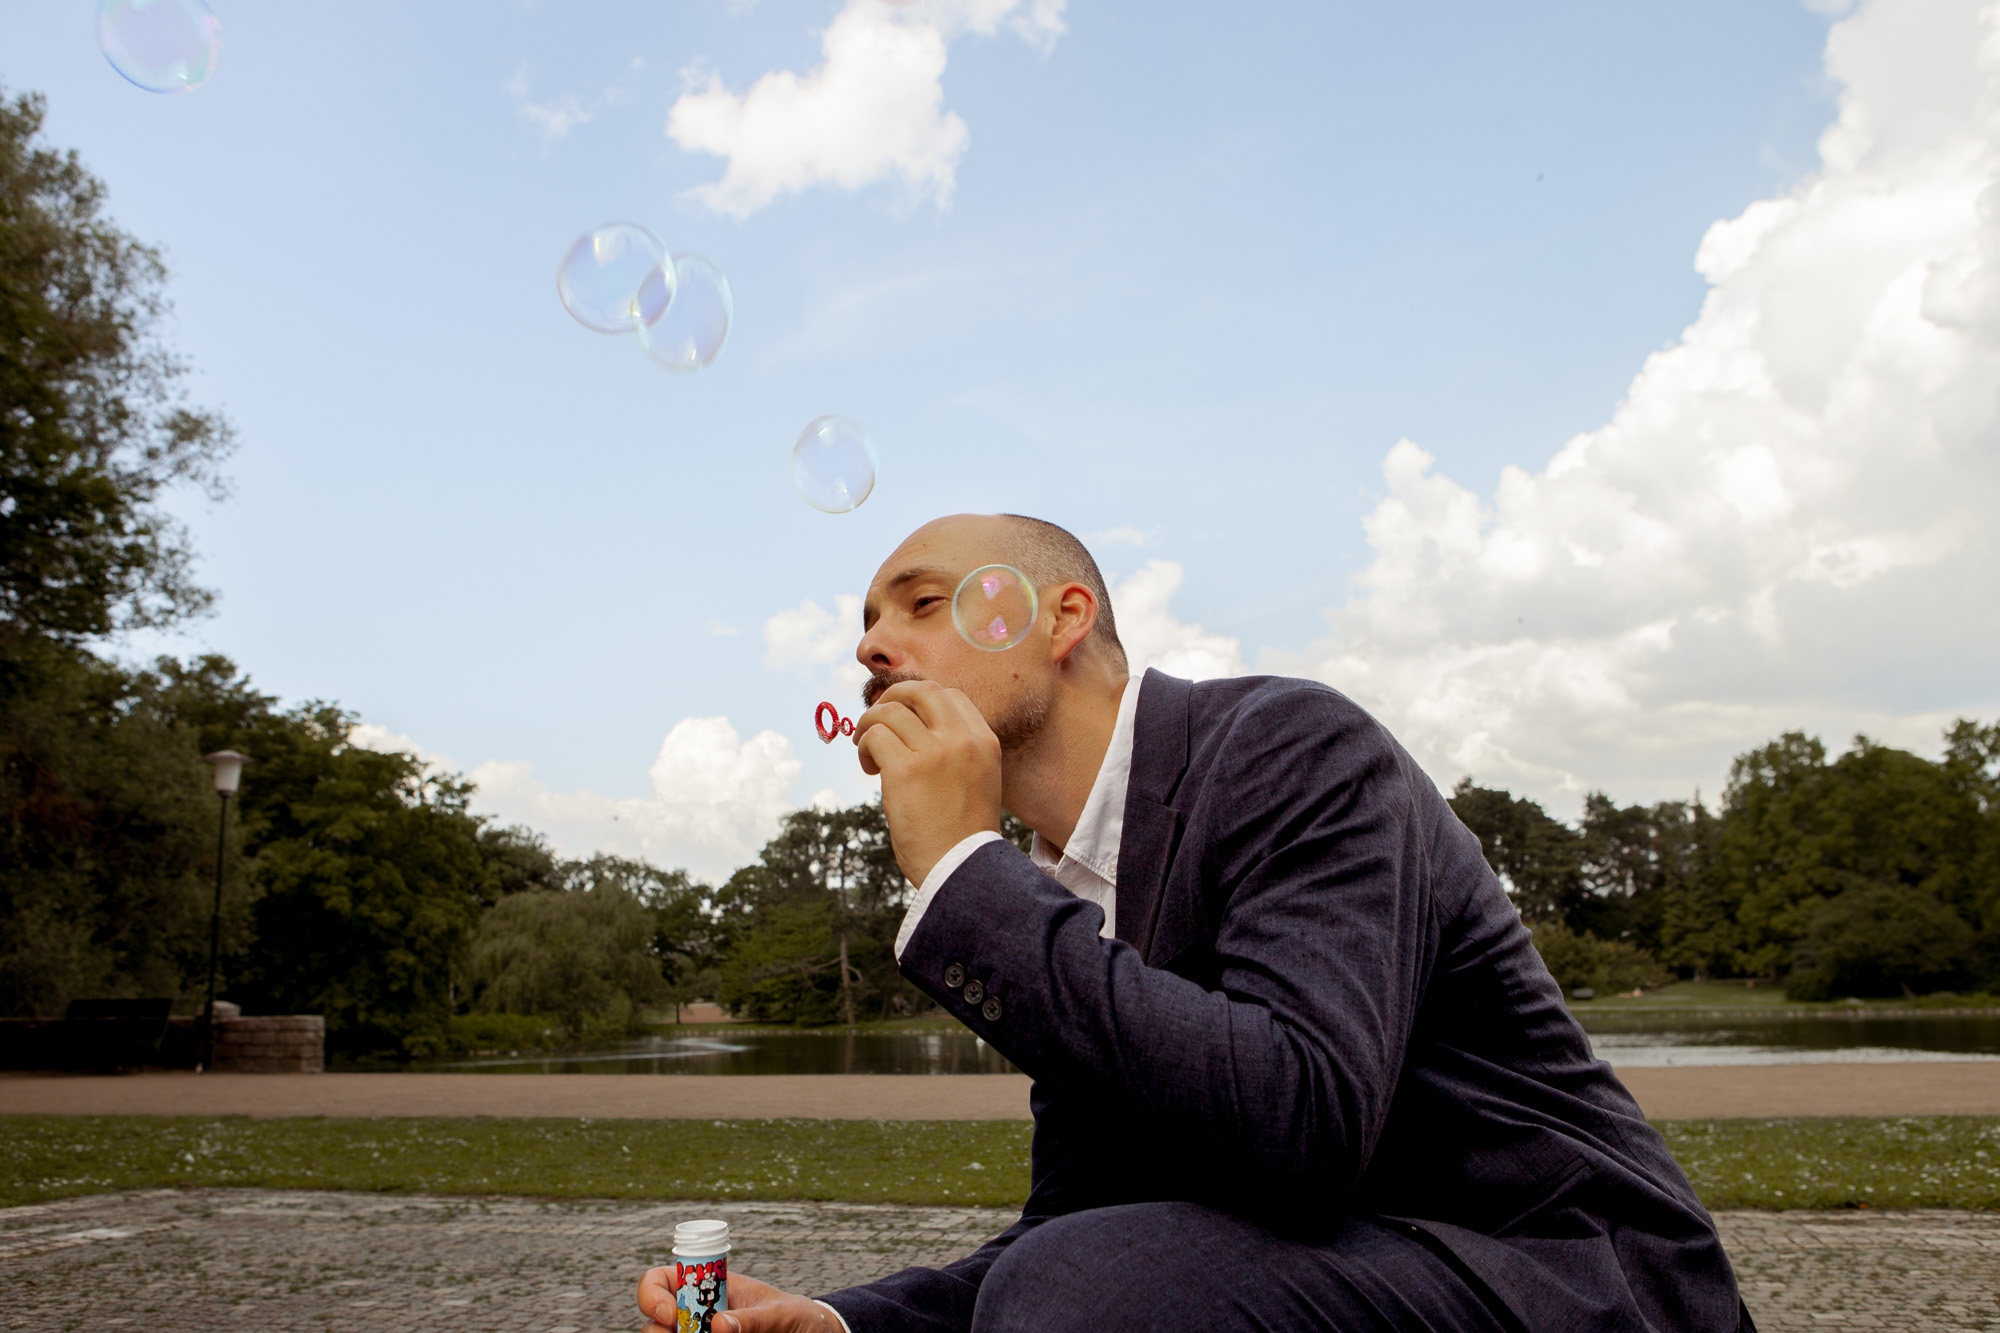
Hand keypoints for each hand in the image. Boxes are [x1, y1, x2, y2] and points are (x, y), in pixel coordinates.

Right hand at [639, 1264, 841, 1332]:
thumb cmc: (797, 1317)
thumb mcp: (781, 1313)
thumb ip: (753, 1319)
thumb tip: (720, 1326)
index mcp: (708, 1286)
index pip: (660, 1281)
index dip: (654, 1295)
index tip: (670, 1315)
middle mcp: (697, 1314)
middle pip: (654, 1323)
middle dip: (659, 1332)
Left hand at [852, 679, 1002, 885]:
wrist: (960, 871)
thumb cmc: (962, 836)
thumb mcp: (977, 782)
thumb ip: (956, 753)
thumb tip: (911, 730)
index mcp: (985, 742)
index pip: (951, 696)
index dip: (920, 702)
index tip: (905, 721)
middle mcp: (962, 740)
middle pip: (921, 691)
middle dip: (892, 698)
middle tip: (876, 721)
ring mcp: (935, 752)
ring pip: (890, 711)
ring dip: (869, 725)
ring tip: (868, 753)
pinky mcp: (906, 770)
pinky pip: (875, 736)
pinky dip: (863, 747)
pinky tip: (869, 769)